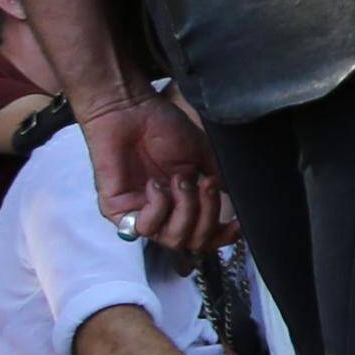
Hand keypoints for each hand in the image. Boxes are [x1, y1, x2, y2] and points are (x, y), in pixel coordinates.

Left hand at [82, 92, 231, 254]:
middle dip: (207, 217)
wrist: (131, 111)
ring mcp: (140, 213)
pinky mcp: (117, 210)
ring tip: (180, 180)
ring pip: (172, 239)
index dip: (222, 236)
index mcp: (184, 202)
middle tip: (205, 185)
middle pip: (192, 243)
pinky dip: (157, 206)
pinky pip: (143, 228)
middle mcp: (164, 213)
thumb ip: (217, 181)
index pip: (204, 235)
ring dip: (185, 209)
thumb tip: (236, 200)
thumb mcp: (201, 155)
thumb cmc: (164, 127)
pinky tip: (155, 184)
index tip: (237, 224)